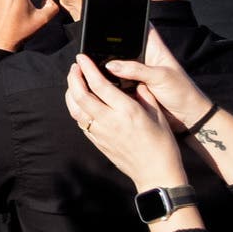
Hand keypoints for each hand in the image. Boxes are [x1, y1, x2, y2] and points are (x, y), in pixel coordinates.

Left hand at [64, 52, 187, 191]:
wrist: (156, 174)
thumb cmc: (162, 143)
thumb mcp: (157, 114)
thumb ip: (144, 94)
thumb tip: (133, 79)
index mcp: (127, 111)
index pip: (100, 85)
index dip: (88, 69)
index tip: (82, 57)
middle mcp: (110, 121)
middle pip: (81, 95)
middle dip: (73, 77)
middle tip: (74, 67)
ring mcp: (101, 133)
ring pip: (76, 109)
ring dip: (71, 92)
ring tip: (74, 81)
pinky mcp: (97, 142)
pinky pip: (80, 122)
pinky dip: (76, 108)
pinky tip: (80, 101)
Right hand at [102, 27, 216, 131]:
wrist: (187, 116)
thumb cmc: (182, 92)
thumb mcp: (160, 77)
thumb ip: (136, 70)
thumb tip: (111, 65)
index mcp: (154, 48)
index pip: (139, 26)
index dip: (126, 20)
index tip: (108, 19)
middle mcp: (143, 57)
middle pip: (122, 45)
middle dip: (109, 46)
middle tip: (94, 48)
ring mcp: (136, 72)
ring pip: (116, 63)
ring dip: (107, 65)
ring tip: (95, 66)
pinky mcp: (132, 86)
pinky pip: (116, 80)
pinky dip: (109, 81)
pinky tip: (101, 81)